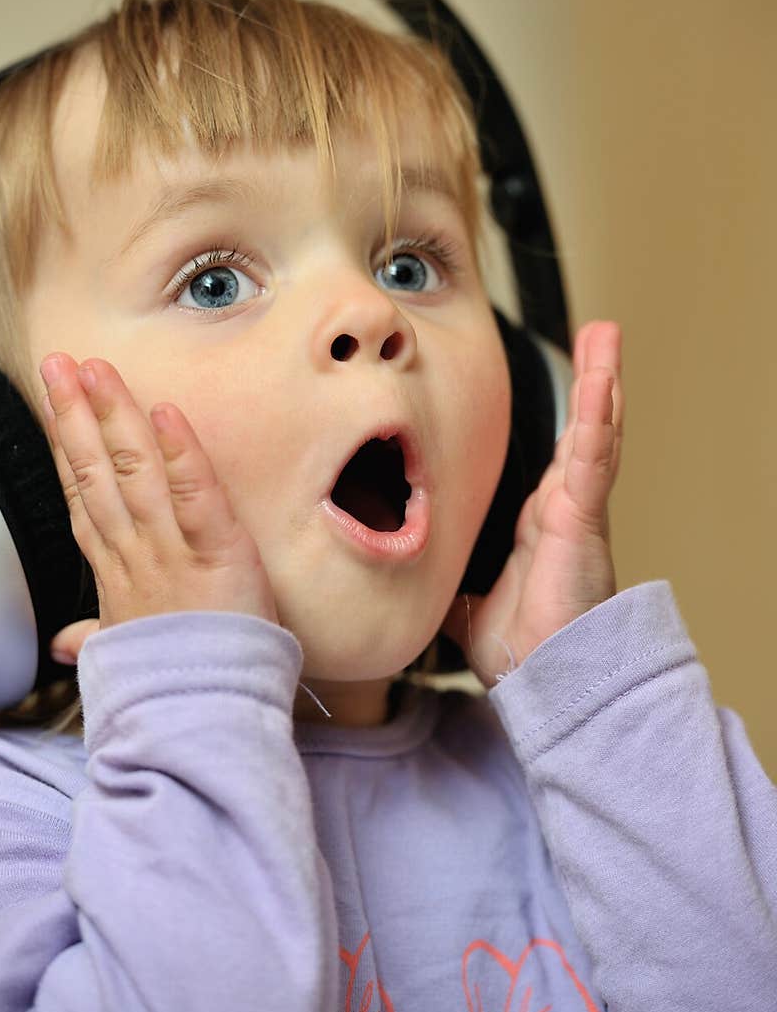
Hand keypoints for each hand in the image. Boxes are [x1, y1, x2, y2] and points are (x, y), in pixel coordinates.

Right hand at [40, 353, 279, 663]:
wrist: (204, 722)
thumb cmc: (176, 682)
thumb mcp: (128, 654)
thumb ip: (97, 634)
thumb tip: (64, 641)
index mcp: (118, 573)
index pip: (86, 497)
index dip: (68, 447)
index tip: (57, 406)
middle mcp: (136, 554)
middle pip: (96, 473)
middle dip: (75, 415)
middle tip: (58, 364)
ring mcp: (172, 552)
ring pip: (134, 472)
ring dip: (114, 416)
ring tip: (96, 369)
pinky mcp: (218, 554)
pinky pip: (196, 497)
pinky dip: (183, 454)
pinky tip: (166, 414)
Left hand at [439, 320, 622, 684]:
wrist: (543, 677)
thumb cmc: (517, 646)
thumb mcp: (465, 598)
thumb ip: (443, 575)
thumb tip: (403, 569)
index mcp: (540, 520)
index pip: (554, 455)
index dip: (564, 417)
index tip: (568, 380)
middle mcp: (564, 506)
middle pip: (582, 430)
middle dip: (593, 381)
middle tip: (600, 334)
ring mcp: (576, 509)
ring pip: (594, 432)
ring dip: (601, 381)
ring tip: (607, 335)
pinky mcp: (582, 518)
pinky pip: (591, 460)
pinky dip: (597, 418)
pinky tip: (603, 380)